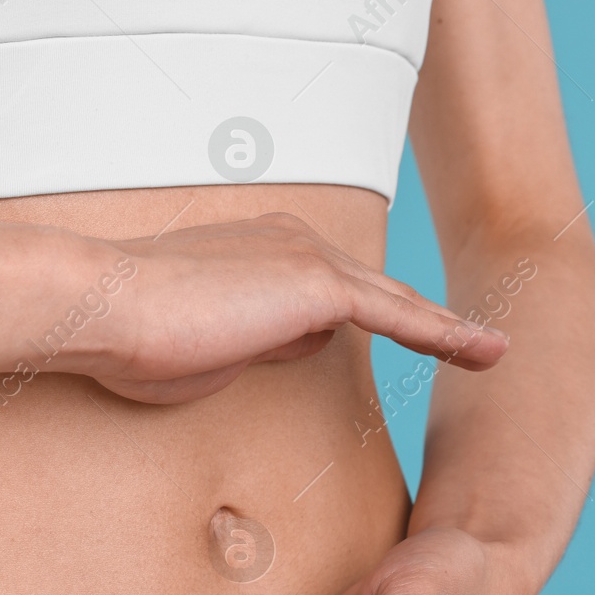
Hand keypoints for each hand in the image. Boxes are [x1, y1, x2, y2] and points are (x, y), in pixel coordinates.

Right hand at [81, 212, 506, 403]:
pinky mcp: (317, 284)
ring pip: (397, 300)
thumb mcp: (208, 344)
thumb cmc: (134, 337)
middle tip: (475, 341)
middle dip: (425, 315)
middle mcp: (293, 241)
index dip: (375, 314)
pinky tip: (481, 351)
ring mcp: (308, 258)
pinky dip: (443, 334)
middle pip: (378, 290)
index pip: (333, 291)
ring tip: (493, 352)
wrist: (102, 309)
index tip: (404, 332)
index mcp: (263, 252)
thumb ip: (254, 340)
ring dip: (448, 327)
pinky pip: (397, 315)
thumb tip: (290, 343)